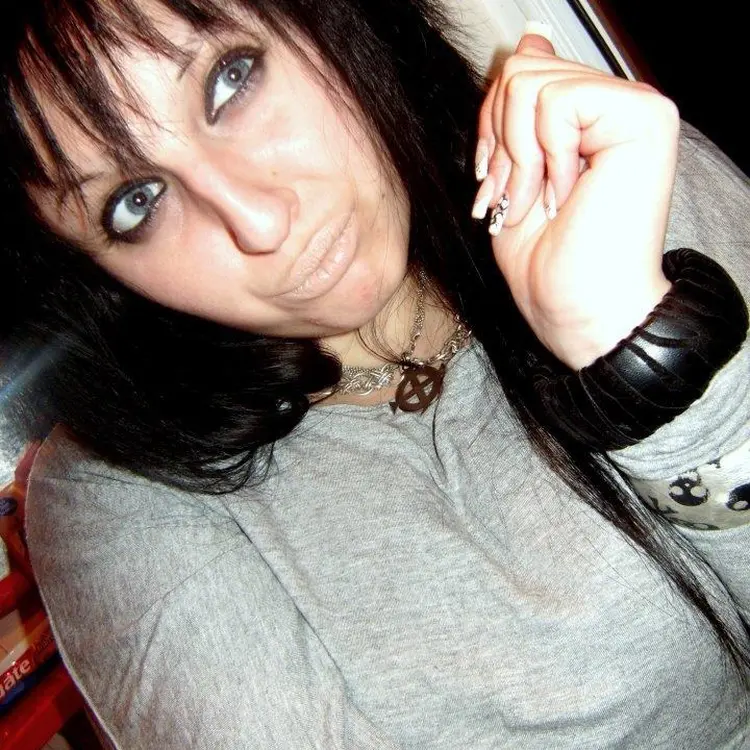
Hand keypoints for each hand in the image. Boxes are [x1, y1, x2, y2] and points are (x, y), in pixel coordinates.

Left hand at [474, 29, 678, 368]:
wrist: (577, 309)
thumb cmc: (547, 261)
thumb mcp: (512, 174)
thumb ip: (518, 110)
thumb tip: (530, 40)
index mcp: (585, 118)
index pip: (522, 74)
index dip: (491, 126)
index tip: (494, 183)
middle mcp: (613, 105)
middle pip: (521, 71)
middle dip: (499, 143)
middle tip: (516, 196)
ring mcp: (633, 107)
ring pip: (529, 82)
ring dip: (518, 158)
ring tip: (538, 200)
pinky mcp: (645, 116)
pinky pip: (555, 102)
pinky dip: (541, 156)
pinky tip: (561, 194)